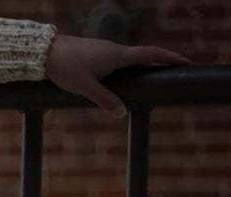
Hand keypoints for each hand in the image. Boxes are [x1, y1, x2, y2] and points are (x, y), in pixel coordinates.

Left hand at [44, 34, 190, 117]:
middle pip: (143, 57)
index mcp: (117, 55)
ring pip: (128, 60)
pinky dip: (126, 69)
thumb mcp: (85, 87)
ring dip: (141, 67)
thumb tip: (121, 112)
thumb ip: (104, 100)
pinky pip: (117, 61)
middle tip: (174, 72)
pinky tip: (123, 80)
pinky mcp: (96, 54)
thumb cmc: (65, 67)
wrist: (45, 52)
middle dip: (159, 64)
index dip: (169, 58)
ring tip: (152, 79)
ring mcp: (105, 51)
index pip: (150, 55)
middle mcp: (114, 50)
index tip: (186, 61)